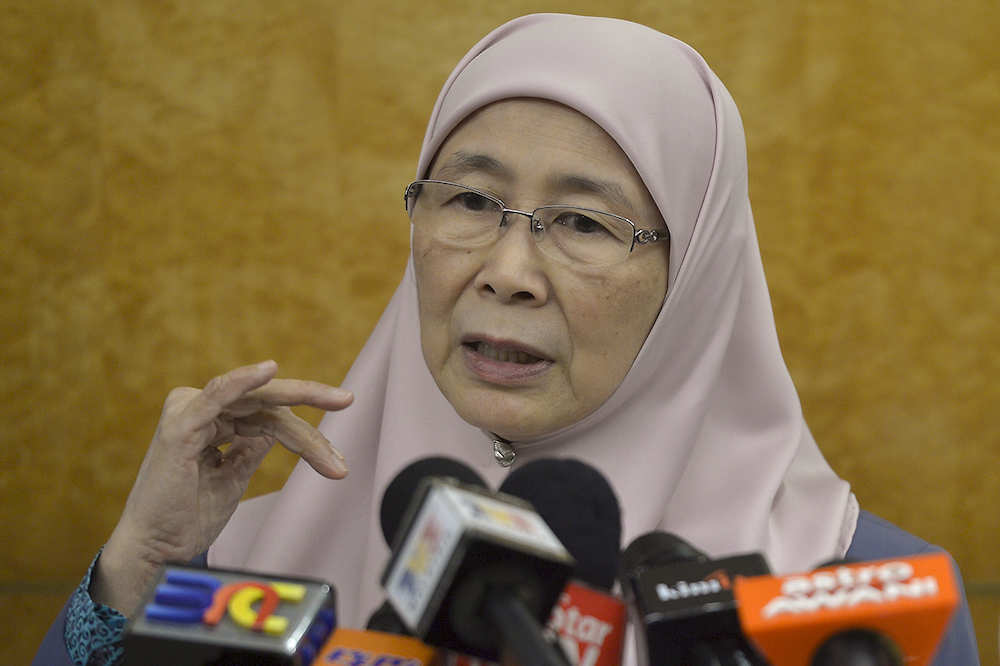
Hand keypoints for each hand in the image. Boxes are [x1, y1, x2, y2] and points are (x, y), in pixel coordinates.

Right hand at [90, 360, 352, 614]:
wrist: (158, 555)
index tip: (337, 462)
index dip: (306, 436)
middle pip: (267, 403)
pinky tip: (268, 370)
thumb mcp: (232, 477)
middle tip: (348, 400)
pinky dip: (243, 381)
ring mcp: (189, 413)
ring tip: (338, 404)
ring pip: (257, 402)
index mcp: (211, 422)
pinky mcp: (181, 426)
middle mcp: (200, 411)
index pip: (268, 417)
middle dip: (311, 401)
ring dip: (298, 412)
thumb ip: (251, 448)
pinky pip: (218, 395)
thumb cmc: (187, 520)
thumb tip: (279, 429)